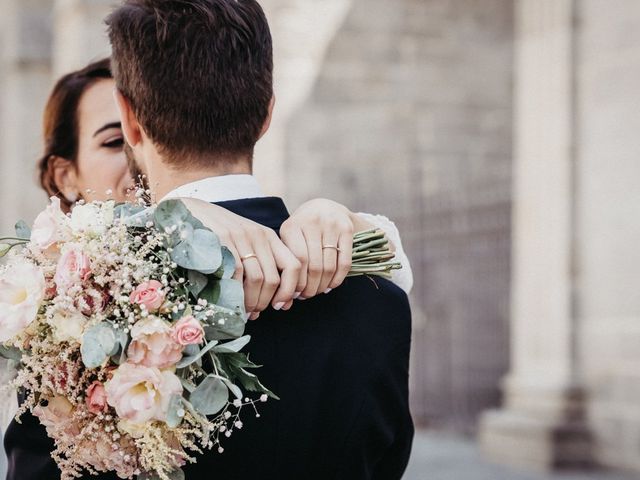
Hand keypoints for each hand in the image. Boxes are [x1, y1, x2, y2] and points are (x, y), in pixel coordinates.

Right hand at [180, 198, 300, 318]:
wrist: (191, 211)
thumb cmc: (220, 234)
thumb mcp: (246, 243)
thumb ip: (262, 265)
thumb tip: (282, 303)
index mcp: (269, 237)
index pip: (294, 266)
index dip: (290, 290)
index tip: (280, 306)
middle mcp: (259, 236)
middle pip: (273, 278)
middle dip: (265, 302)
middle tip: (255, 313)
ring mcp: (241, 237)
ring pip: (257, 279)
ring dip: (251, 302)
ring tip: (243, 312)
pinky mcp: (223, 240)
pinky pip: (236, 274)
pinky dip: (235, 294)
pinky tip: (231, 302)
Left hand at [280, 199, 374, 298]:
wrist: (323, 207)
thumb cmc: (301, 231)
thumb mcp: (288, 240)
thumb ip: (287, 263)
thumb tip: (286, 298)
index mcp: (291, 226)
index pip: (297, 262)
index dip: (297, 283)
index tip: (295, 295)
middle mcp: (311, 222)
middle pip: (314, 267)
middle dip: (311, 287)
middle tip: (308, 296)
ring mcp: (331, 224)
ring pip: (329, 267)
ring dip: (323, 285)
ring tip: (318, 291)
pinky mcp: (347, 229)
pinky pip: (345, 262)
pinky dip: (337, 279)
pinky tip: (331, 285)